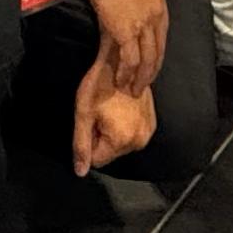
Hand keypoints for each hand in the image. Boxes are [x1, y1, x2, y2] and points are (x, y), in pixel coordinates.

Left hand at [73, 58, 155, 177]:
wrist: (121, 61)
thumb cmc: (100, 83)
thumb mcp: (83, 114)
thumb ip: (81, 145)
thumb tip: (81, 171)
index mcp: (122, 140)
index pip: (98, 160)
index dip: (90, 141)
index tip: (93, 121)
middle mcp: (140, 140)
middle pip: (111, 154)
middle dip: (102, 138)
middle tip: (102, 113)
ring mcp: (148, 131)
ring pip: (121, 145)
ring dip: (113, 132)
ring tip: (112, 109)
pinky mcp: (152, 123)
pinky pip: (132, 135)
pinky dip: (124, 126)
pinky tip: (121, 108)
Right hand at [84, 0, 167, 94]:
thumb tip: (127, 1)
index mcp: (159, 1)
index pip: (162, 33)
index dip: (157, 50)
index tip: (152, 62)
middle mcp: (156, 15)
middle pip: (158, 49)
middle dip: (152, 70)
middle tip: (145, 83)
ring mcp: (143, 25)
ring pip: (147, 59)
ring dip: (141, 77)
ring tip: (135, 90)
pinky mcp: (127, 32)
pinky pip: (130, 59)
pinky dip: (127, 73)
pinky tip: (122, 81)